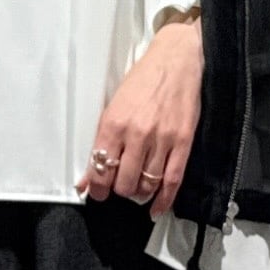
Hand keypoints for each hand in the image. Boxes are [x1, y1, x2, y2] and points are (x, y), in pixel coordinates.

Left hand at [75, 13, 202, 216]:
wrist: (176, 61)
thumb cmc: (142, 81)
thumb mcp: (113, 107)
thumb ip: (100, 144)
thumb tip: (86, 180)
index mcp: (114, 123)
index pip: (100, 169)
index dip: (97, 188)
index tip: (97, 192)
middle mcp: (137, 134)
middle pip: (123, 183)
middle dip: (118, 191)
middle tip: (118, 188)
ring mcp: (162, 140)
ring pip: (146, 184)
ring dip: (139, 192)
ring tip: (136, 189)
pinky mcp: (183, 143)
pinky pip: (172, 181)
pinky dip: (163, 200)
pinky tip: (155, 208)